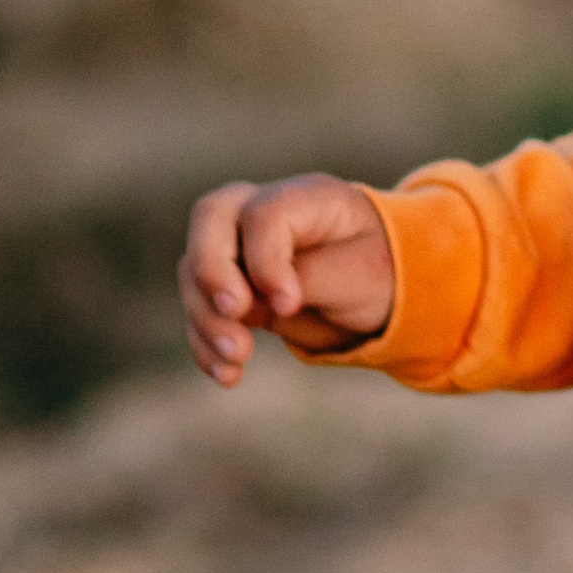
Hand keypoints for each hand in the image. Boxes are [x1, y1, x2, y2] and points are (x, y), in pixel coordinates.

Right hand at [178, 175, 394, 385]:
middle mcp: (263, 209)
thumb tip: (260, 300)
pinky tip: (227, 375)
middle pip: (209, 218)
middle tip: (237, 314)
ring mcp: (239, 244)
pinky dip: (204, 342)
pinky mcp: (228, 283)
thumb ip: (311, 278)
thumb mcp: (362, 274)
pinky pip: (198, 307)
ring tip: (238, 359)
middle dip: (212, 273)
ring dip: (207, 318)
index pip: (264, 214)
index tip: (289, 305)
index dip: (266, 262)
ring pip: (194, 268)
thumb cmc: (376, 269)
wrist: (378, 288)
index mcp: (306, 197)